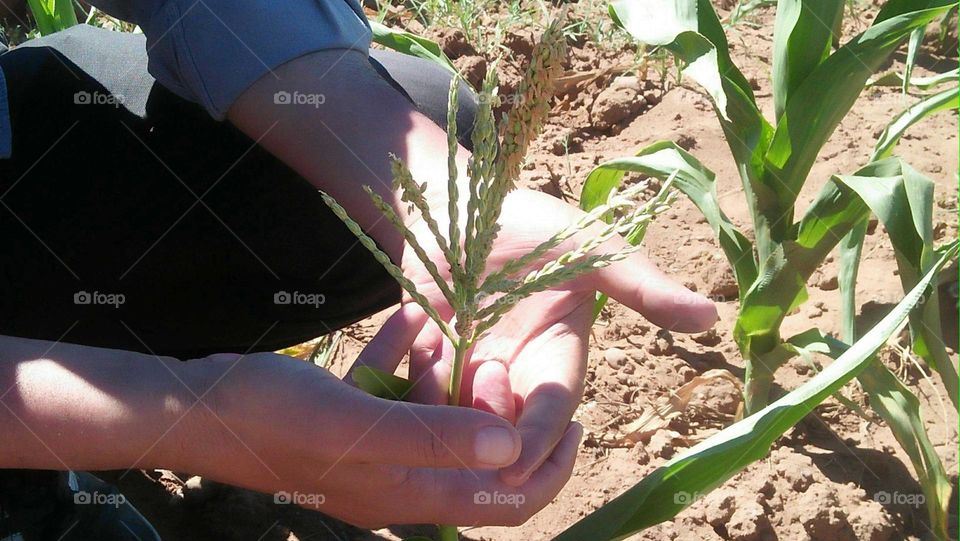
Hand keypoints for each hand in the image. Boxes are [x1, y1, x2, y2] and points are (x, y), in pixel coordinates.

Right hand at [177, 351, 578, 526]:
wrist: (191, 407)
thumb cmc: (272, 418)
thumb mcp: (360, 424)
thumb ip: (437, 436)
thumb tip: (513, 445)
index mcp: (410, 492)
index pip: (504, 503)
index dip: (550, 471)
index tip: (580, 423)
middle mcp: (397, 479)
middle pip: (475, 457)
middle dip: (499, 410)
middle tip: (508, 361)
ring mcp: (369, 450)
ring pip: (433, 418)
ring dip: (451, 378)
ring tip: (460, 332)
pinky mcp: (344, 422)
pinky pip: (390, 393)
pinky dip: (405, 360)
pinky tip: (411, 317)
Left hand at [349, 188, 716, 493]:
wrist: (457, 198)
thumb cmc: (531, 221)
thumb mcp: (592, 249)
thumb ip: (642, 286)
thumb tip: (711, 318)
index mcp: (559, 356)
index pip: (551, 410)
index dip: (537, 436)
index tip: (517, 457)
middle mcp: (516, 371)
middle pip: (502, 428)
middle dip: (485, 427)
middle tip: (472, 392)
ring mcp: (467, 365)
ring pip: (455, 415)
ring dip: (444, 398)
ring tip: (444, 342)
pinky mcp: (426, 355)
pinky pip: (416, 387)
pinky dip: (413, 371)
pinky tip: (418, 326)